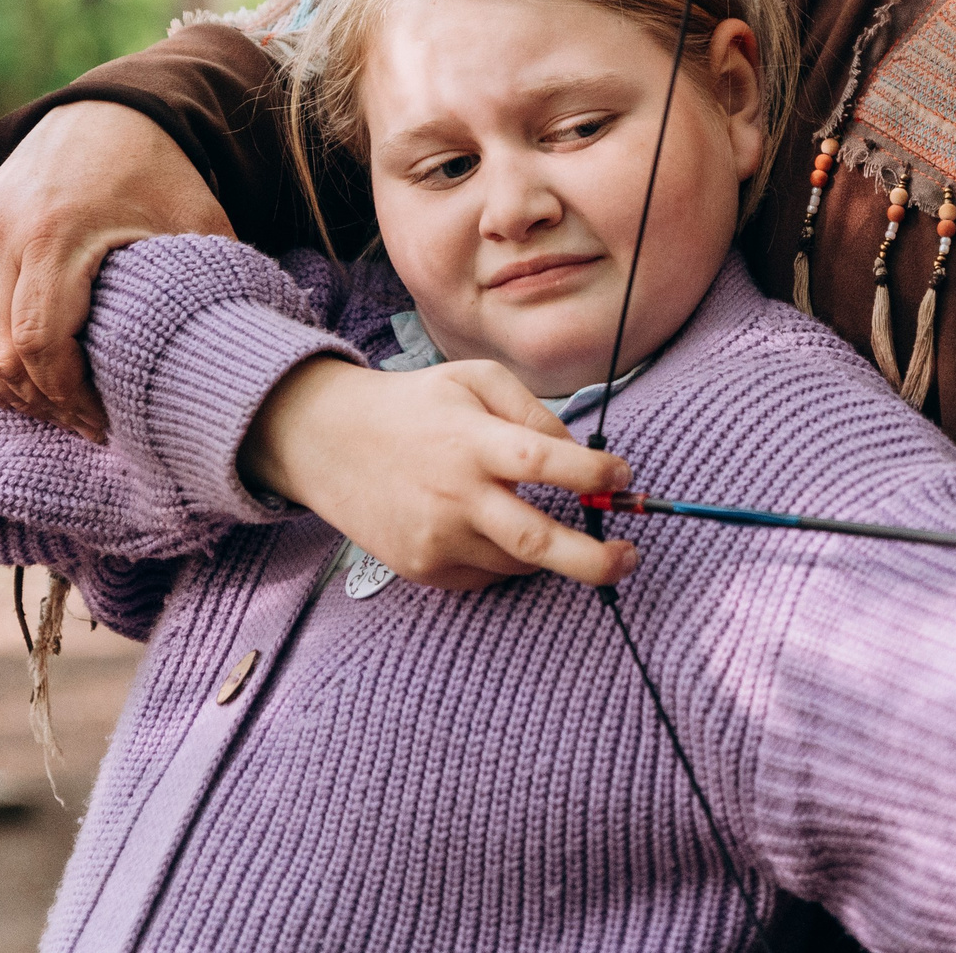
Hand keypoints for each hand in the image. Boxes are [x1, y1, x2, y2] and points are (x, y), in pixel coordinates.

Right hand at [0, 101, 231, 441]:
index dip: (65, 396)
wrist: (103, 116)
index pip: (37, 343)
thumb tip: (231, 350)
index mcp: (56, 234)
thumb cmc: (158, 176)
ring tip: (52, 410)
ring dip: (3, 390)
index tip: (101, 422)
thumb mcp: (195, 221)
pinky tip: (11, 385)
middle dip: (40, 402)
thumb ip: (208, 282)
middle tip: (82, 425)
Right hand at [242, 355, 638, 589]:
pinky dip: (504, 558)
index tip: (623, 477)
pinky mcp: (422, 568)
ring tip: (543, 520)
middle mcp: (455, 496)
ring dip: (545, 548)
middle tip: (628, 558)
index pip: (543, 462)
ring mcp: (436, 539)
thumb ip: (532, 410)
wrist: (327, 444)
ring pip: (517, 562)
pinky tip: (488, 526)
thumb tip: (579, 454)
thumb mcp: (474, 379)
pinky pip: (485, 575)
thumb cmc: (413, 406)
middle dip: (594, 559)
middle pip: (538, 542)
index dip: (593, 474)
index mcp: (471, 441)